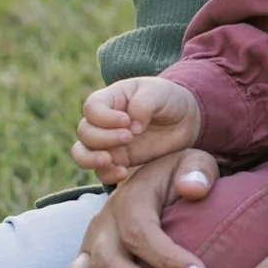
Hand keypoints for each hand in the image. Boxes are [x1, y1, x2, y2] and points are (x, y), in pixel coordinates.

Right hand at [56, 146, 222, 267]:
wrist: (153, 186)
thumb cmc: (179, 181)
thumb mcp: (192, 164)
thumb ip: (198, 171)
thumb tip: (194, 189)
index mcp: (128, 201)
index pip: (140, 230)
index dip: (168, 256)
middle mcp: (101, 228)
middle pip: (109, 262)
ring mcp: (86, 251)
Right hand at [72, 75, 205, 184]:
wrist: (185, 121)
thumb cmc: (168, 99)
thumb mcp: (160, 93)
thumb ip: (144, 104)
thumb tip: (131, 126)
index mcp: (110, 99)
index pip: (92, 107)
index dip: (104, 117)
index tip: (127, 120)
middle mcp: (103, 122)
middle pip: (85, 131)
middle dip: (103, 137)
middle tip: (129, 137)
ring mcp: (108, 143)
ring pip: (82, 153)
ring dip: (91, 158)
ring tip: (110, 160)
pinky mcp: (117, 162)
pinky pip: (100, 171)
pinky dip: (106, 174)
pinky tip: (123, 173)